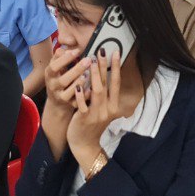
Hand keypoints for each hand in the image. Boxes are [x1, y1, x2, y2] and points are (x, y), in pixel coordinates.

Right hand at [45, 46, 91, 113]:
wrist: (57, 101)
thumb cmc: (59, 78)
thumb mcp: (56, 67)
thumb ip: (60, 57)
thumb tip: (66, 48)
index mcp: (49, 75)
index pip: (54, 66)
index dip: (65, 59)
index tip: (77, 51)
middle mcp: (53, 87)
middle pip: (63, 80)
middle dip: (76, 70)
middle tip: (88, 60)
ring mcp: (61, 97)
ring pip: (69, 92)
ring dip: (79, 83)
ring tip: (88, 74)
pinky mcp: (70, 105)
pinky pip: (78, 102)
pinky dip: (84, 96)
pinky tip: (91, 89)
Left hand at [67, 51, 128, 165]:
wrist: (85, 145)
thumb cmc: (92, 125)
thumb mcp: (103, 111)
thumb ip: (105, 96)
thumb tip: (104, 76)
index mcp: (114, 106)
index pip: (116, 83)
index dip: (116, 67)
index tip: (116, 52)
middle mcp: (108, 109)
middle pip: (107, 84)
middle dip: (104, 66)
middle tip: (101, 50)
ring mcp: (97, 115)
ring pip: (97, 92)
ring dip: (93, 76)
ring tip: (90, 61)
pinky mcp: (85, 119)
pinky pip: (83, 105)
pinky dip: (81, 95)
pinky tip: (78, 85)